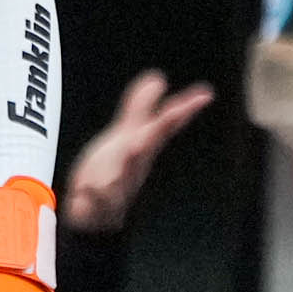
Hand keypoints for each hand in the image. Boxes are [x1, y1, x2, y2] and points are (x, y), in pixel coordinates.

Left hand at [63, 70, 211, 235]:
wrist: (94, 212)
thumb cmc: (112, 173)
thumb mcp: (125, 135)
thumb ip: (140, 106)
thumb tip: (157, 78)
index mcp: (142, 146)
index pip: (166, 124)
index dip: (185, 109)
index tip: (205, 94)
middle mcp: (135, 166)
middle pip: (149, 145)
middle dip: (160, 129)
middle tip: (172, 114)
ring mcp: (119, 186)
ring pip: (126, 175)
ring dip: (131, 162)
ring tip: (134, 146)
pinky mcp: (99, 206)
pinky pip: (97, 202)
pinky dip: (93, 195)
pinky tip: (87, 189)